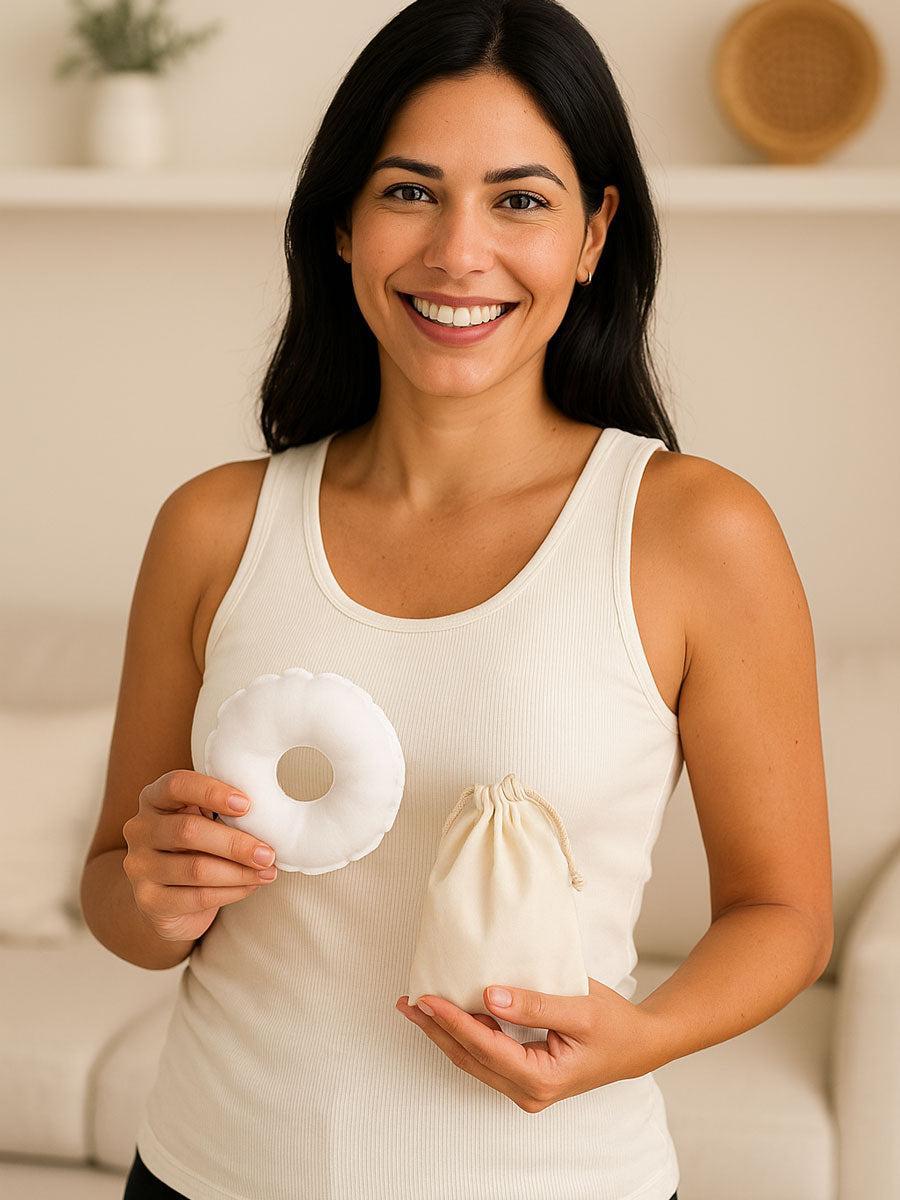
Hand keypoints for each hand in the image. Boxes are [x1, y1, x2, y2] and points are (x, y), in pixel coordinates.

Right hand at [122, 769, 278, 942]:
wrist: (166, 899)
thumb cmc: (195, 848)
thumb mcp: (204, 820)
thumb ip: (223, 811)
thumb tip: (271, 814)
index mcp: (154, 799)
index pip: (176, 785)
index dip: (211, 791)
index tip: (247, 804)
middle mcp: (140, 829)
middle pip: (188, 830)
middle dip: (235, 843)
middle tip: (268, 853)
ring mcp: (139, 866)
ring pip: (195, 868)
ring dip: (239, 871)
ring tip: (268, 872)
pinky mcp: (148, 900)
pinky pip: (196, 896)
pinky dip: (231, 892)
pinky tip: (250, 886)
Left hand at [395, 976, 660, 1112]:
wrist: (639, 1045)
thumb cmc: (614, 1024)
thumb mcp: (578, 1007)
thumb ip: (534, 1004)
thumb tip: (489, 997)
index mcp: (541, 1077)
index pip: (485, 1046)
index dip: (453, 1021)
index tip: (426, 998)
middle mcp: (529, 1091)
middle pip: (470, 1058)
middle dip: (436, 1030)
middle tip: (406, 1004)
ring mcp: (527, 1089)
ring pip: (475, 1061)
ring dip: (446, 1034)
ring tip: (419, 1009)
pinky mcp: (527, 1078)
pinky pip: (488, 1058)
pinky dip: (467, 1036)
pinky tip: (451, 1017)